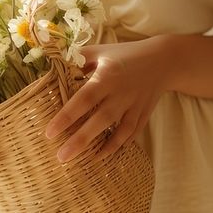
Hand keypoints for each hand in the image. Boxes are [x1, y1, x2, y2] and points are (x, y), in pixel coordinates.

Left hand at [43, 38, 168, 162]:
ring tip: (84, 162)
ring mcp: (135, 105)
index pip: (84, 99)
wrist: (162, 60)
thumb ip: (76, 59)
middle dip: (81, 140)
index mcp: (107, 76)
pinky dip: (120, 145)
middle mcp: (121, 93)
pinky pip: (132, 133)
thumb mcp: (99, 51)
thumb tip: (52, 70)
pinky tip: (104, 155)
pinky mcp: (144, 114)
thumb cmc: (123, 54)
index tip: (50, 133)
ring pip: (119, 131)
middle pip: (100, 120)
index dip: (66, 117)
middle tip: (61, 157)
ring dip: (102, 148)